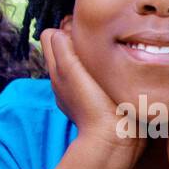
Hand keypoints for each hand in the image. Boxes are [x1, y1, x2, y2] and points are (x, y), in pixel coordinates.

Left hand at [41, 26, 144, 168]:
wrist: (115, 139)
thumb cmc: (92, 105)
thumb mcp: (70, 69)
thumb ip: (61, 45)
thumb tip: (65, 28)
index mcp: (57, 68)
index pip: (52, 33)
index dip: (66, 28)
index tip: (85, 34)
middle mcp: (66, 77)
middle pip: (66, 43)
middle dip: (80, 37)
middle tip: (98, 43)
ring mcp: (83, 88)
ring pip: (84, 56)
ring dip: (94, 51)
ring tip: (109, 55)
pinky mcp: (100, 97)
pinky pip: (98, 70)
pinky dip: (104, 66)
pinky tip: (116, 71)